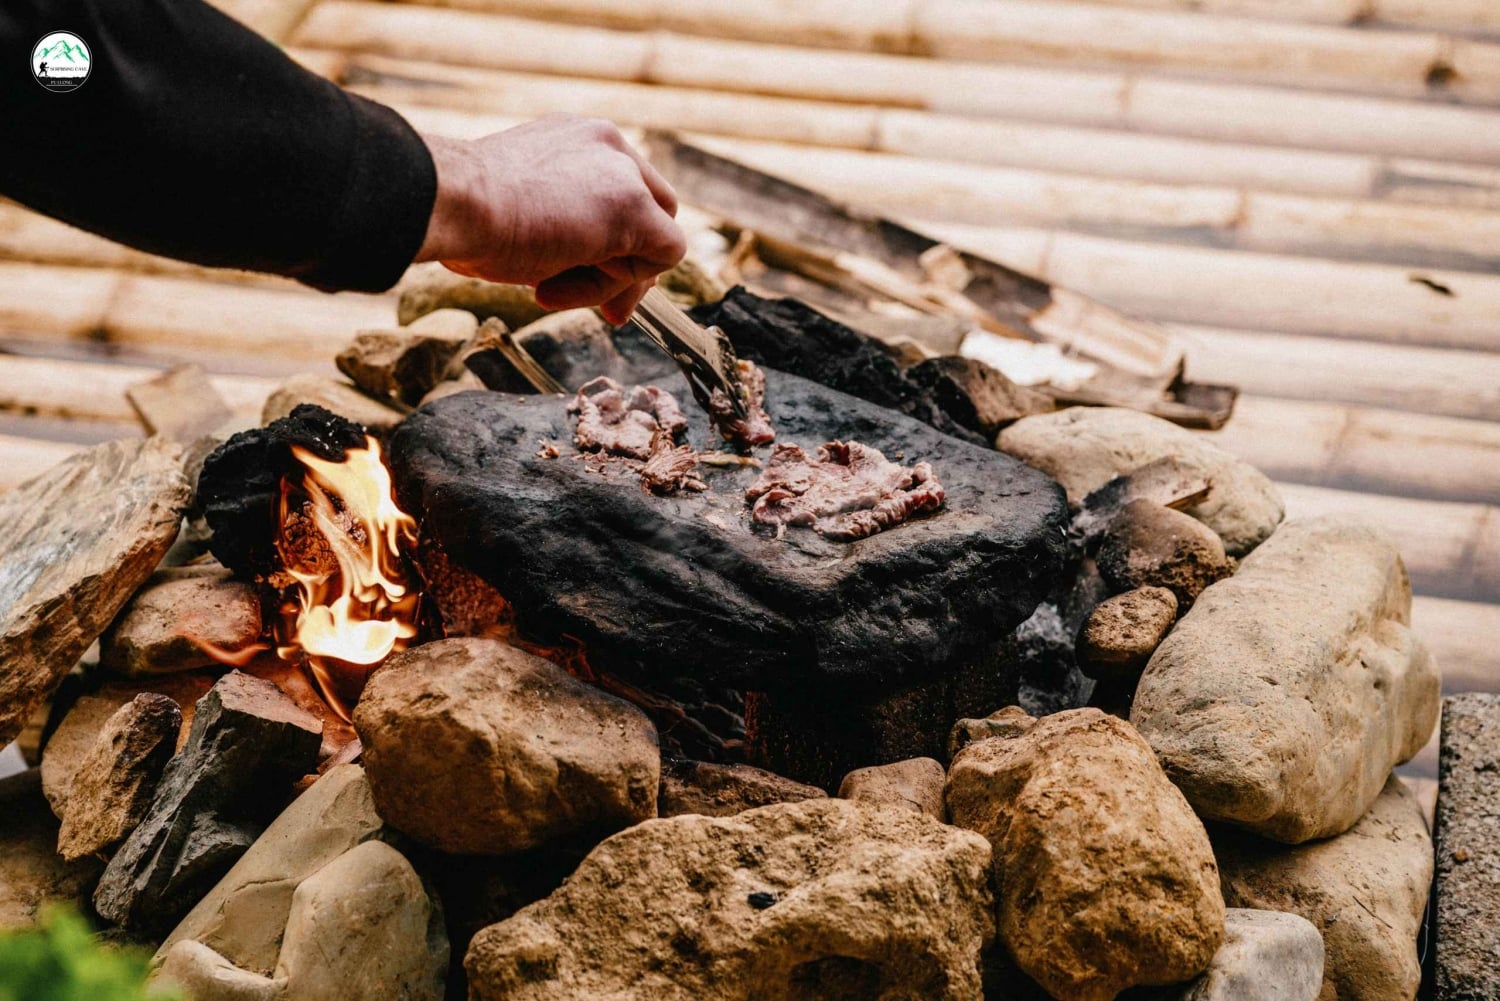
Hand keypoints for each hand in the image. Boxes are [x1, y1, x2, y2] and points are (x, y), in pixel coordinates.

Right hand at [414, 116, 685, 324]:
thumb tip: (569, 264)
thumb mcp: (517, 211)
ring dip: (606, 282)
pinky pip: (663, 254)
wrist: (451, 203)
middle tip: (609, 312)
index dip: (615, 245)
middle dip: (629, 272)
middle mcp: (607, 146)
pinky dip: (624, 284)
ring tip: (547, 286)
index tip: (584, 274)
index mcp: (577, 140)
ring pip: (653, 241)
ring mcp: (624, 172)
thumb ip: (558, 226)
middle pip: (650, 216)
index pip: (624, 193)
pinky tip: (566, 281)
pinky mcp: (634, 206)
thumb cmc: (467, 213)